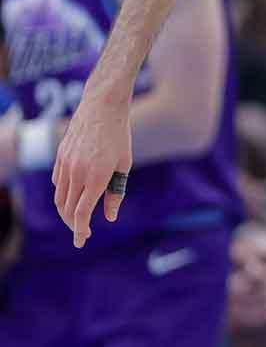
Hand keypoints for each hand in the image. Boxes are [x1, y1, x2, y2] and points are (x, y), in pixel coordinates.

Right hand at [50, 85, 132, 247]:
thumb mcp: (124, 165)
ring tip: (77, 219)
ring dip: (66, 212)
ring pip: (60, 198)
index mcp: (95, 177)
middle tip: (82, 233)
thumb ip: (115, 193)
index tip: (82, 240)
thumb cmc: (119, 136)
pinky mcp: (60, 157)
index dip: (80, 230)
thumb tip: (109, 218)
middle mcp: (77, 173)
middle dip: (73, 225)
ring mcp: (65, 164)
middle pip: (67, 210)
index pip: (82, 213)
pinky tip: (73, 197)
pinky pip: (58, 183)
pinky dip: (63, 195)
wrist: (102, 108)